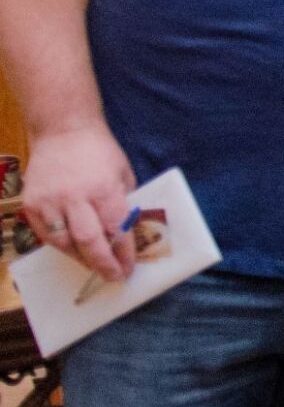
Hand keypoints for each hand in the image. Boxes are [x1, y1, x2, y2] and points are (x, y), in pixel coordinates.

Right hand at [21, 122, 136, 281]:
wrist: (62, 130)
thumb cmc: (99, 151)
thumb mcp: (123, 172)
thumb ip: (123, 201)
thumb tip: (126, 231)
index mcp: (104, 188)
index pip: (115, 228)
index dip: (123, 252)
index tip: (128, 268)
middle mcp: (75, 197)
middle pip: (88, 241)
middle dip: (102, 264)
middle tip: (112, 277)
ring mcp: (50, 202)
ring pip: (63, 243)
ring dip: (79, 258)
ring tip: (93, 266)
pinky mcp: (31, 204)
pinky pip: (45, 234)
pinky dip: (60, 245)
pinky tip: (71, 250)